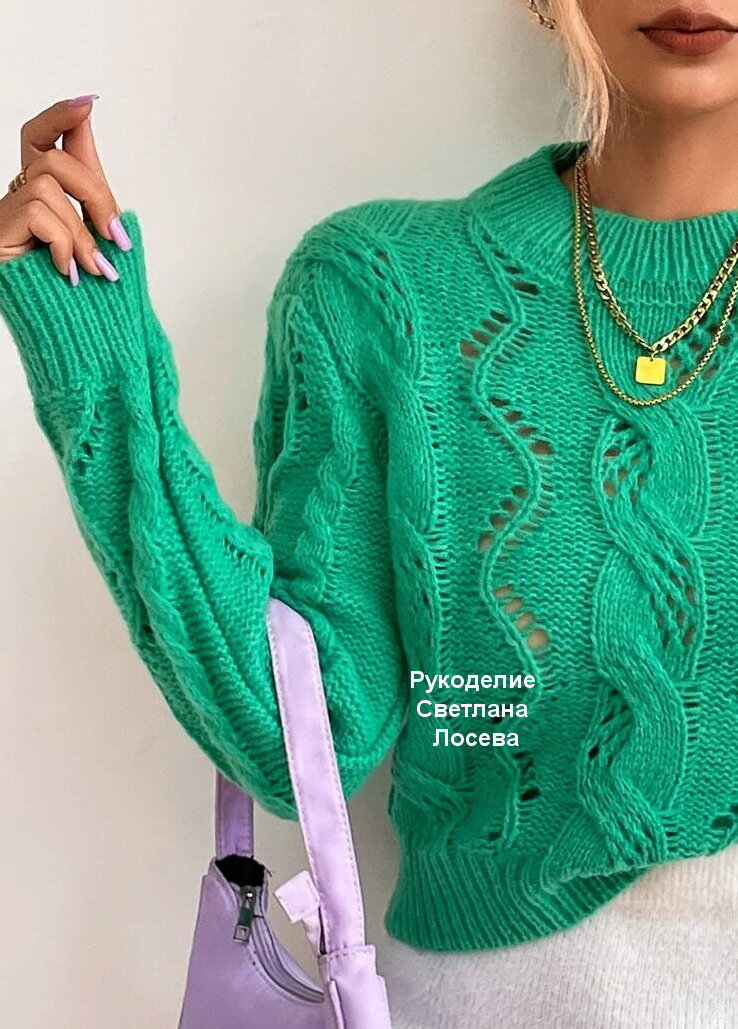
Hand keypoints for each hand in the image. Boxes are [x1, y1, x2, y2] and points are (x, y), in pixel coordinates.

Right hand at [0, 95, 130, 283]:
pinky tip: (67, 272)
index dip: (60, 118)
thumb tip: (116, 199)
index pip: (41, 141)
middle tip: (117, 239)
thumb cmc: (74, 299)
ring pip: (48, 184)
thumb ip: (99, 214)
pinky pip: (39, 214)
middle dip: (95, 193)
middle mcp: (18, 200)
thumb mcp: (94, 248)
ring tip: (94, 269)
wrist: (57, 337)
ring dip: (81, 229)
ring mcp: (5, 215)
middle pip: (52, 159)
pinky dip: (64, 243)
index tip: (87, 103)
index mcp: (41, 199)